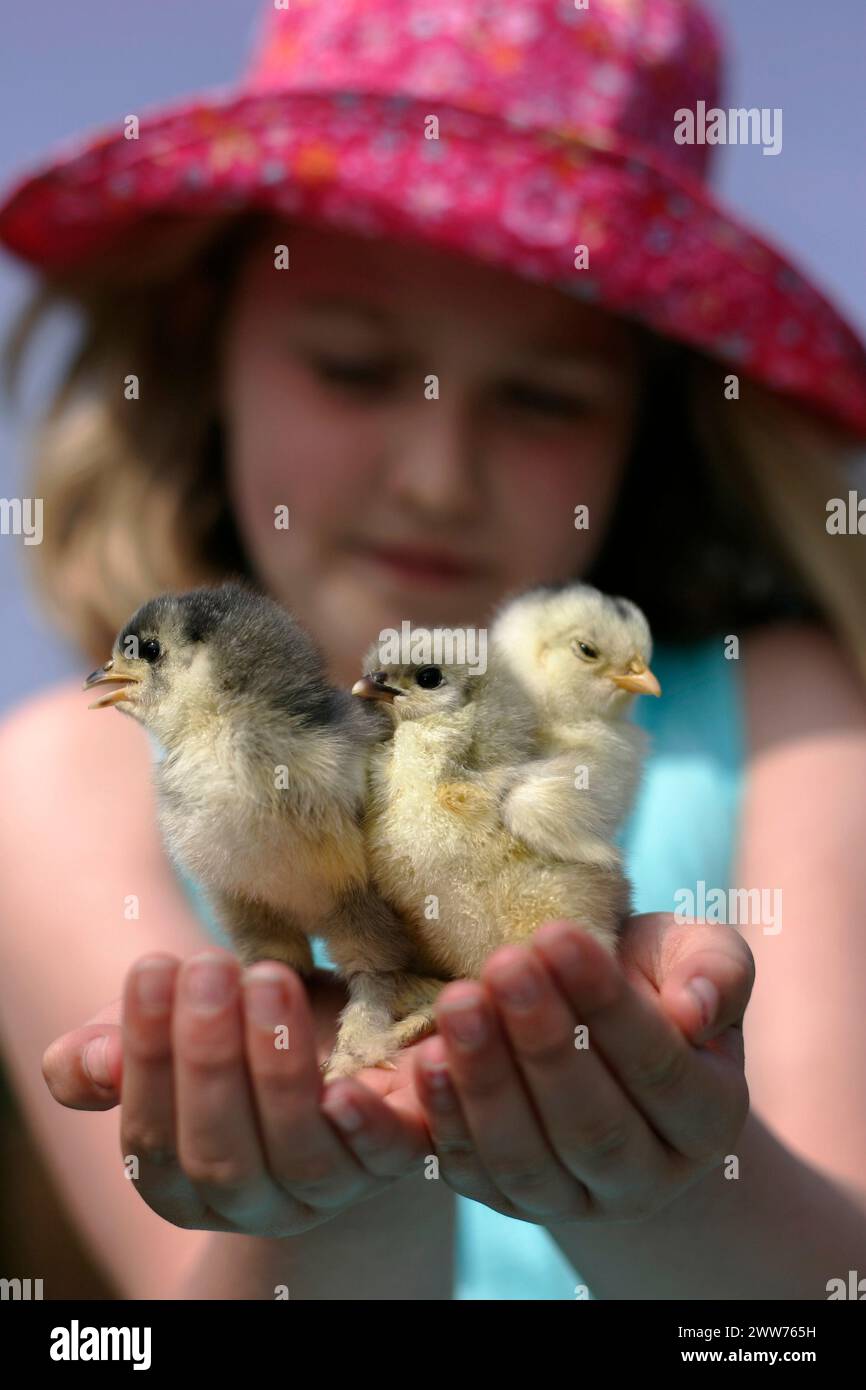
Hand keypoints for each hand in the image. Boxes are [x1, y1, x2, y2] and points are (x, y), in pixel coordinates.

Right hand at [42, 951, 428, 1235]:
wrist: (346, 1034)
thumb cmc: (238, 1029)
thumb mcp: (169, 1033)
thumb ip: (107, 1054)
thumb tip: (93, 1062)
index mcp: (184, 1183)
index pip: (152, 1143)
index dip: (147, 1058)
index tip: (154, 968)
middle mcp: (254, 1202)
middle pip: (220, 1155)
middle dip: (209, 1058)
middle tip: (207, 967)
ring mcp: (330, 1188)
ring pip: (299, 1154)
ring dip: (279, 1068)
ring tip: (268, 980)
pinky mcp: (399, 1158)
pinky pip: (385, 1158)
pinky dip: (366, 1126)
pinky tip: (345, 1082)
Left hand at [409, 914, 752, 1223]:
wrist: (596, 1033)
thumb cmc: (650, 981)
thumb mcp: (695, 956)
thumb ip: (716, 970)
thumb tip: (695, 1011)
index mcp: (707, 1117)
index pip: (660, 1068)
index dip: (609, 1005)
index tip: (557, 935)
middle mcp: (647, 1177)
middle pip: (593, 1126)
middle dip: (543, 1042)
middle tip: (503, 964)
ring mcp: (574, 1200)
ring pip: (528, 1160)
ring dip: (486, 1079)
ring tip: (458, 1002)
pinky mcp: (508, 1202)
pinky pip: (474, 1174)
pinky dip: (446, 1120)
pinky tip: (423, 1061)